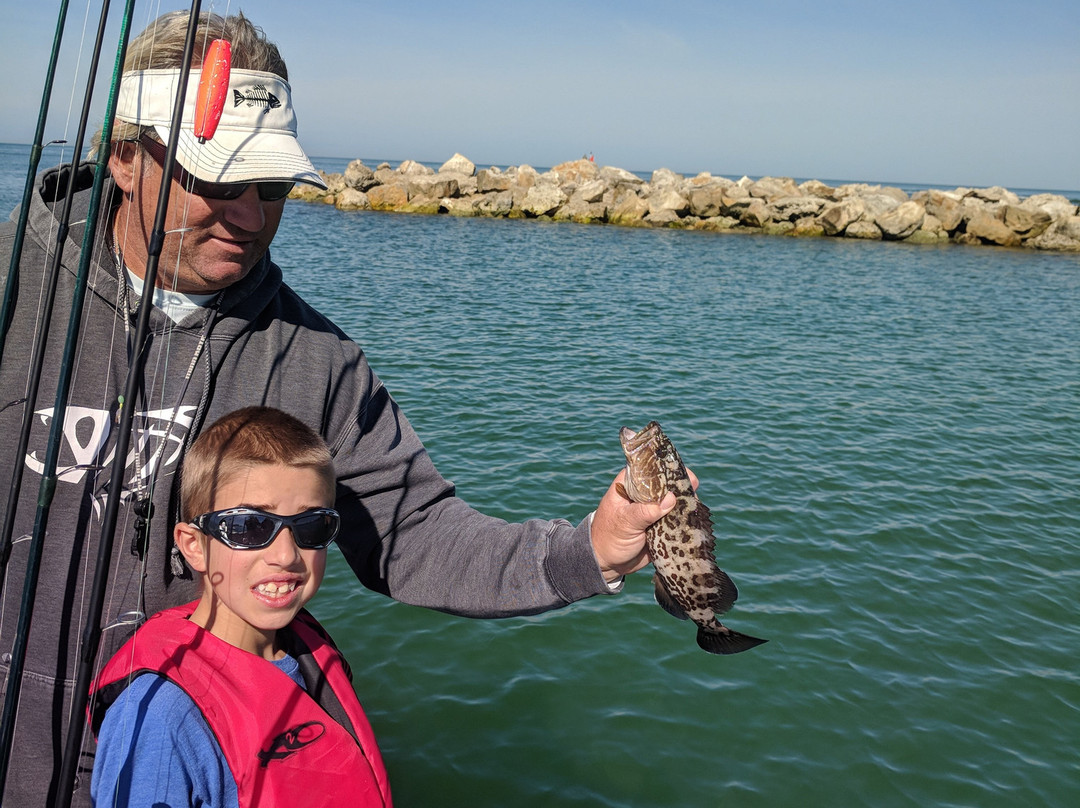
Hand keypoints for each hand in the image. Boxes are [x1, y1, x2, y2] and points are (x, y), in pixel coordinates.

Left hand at [590, 467, 698, 582]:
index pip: (648, 469)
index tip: (680, 472)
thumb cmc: (609, 538)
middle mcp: (642, 494)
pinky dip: (684, 519)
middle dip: (679, 485)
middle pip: (665, 484)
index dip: (665, 468)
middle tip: (692, 487)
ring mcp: (653, 510)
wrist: (607, 564)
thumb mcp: (624, 522)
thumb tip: (671, 498)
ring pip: (673, 501)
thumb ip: (646, 510)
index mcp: (628, 485)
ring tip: (694, 503)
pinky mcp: (661, 525)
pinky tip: (694, 517)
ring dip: (684, 502)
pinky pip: (675, 519)